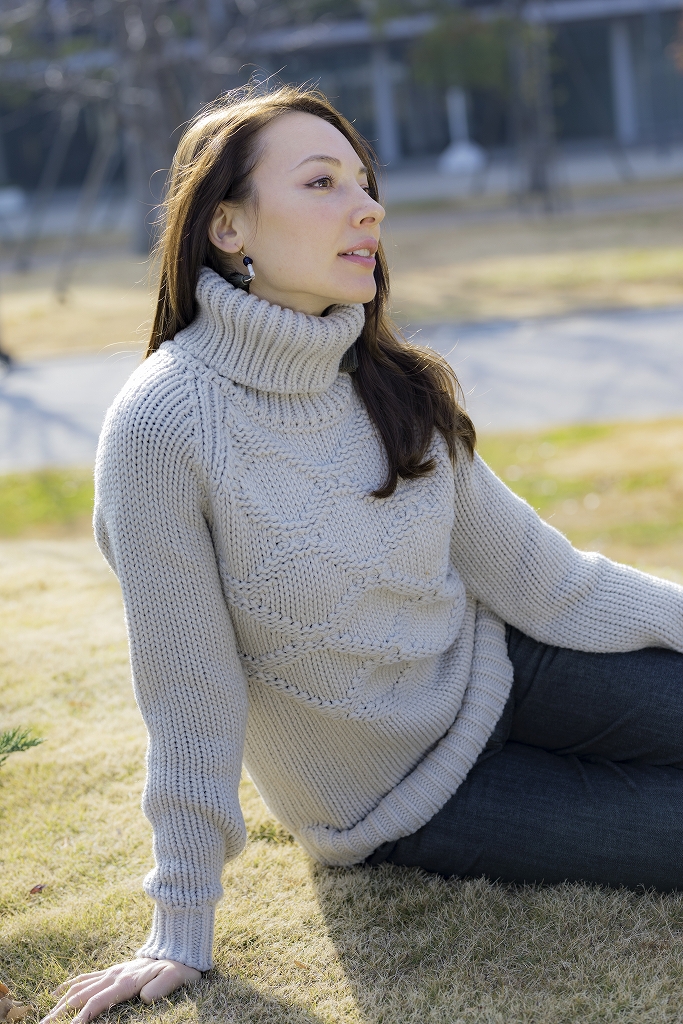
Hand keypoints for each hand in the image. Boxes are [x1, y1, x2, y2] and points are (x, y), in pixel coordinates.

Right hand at [39, 956, 201, 1022]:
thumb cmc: (180, 967)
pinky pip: (87, 976)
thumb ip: (162, 987)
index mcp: (126, 981)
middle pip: (81, 996)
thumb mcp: (176, 977)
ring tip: (45, 1015)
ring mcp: (112, 971)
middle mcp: (114, 975)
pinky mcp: (113, 970)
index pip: (98, 1002)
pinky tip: (58, 992)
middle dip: (61, 1013)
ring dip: (61, 1002)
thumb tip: (145, 998)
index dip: (81, 1018)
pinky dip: (70, 985)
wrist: (180, 949)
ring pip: (80, 987)